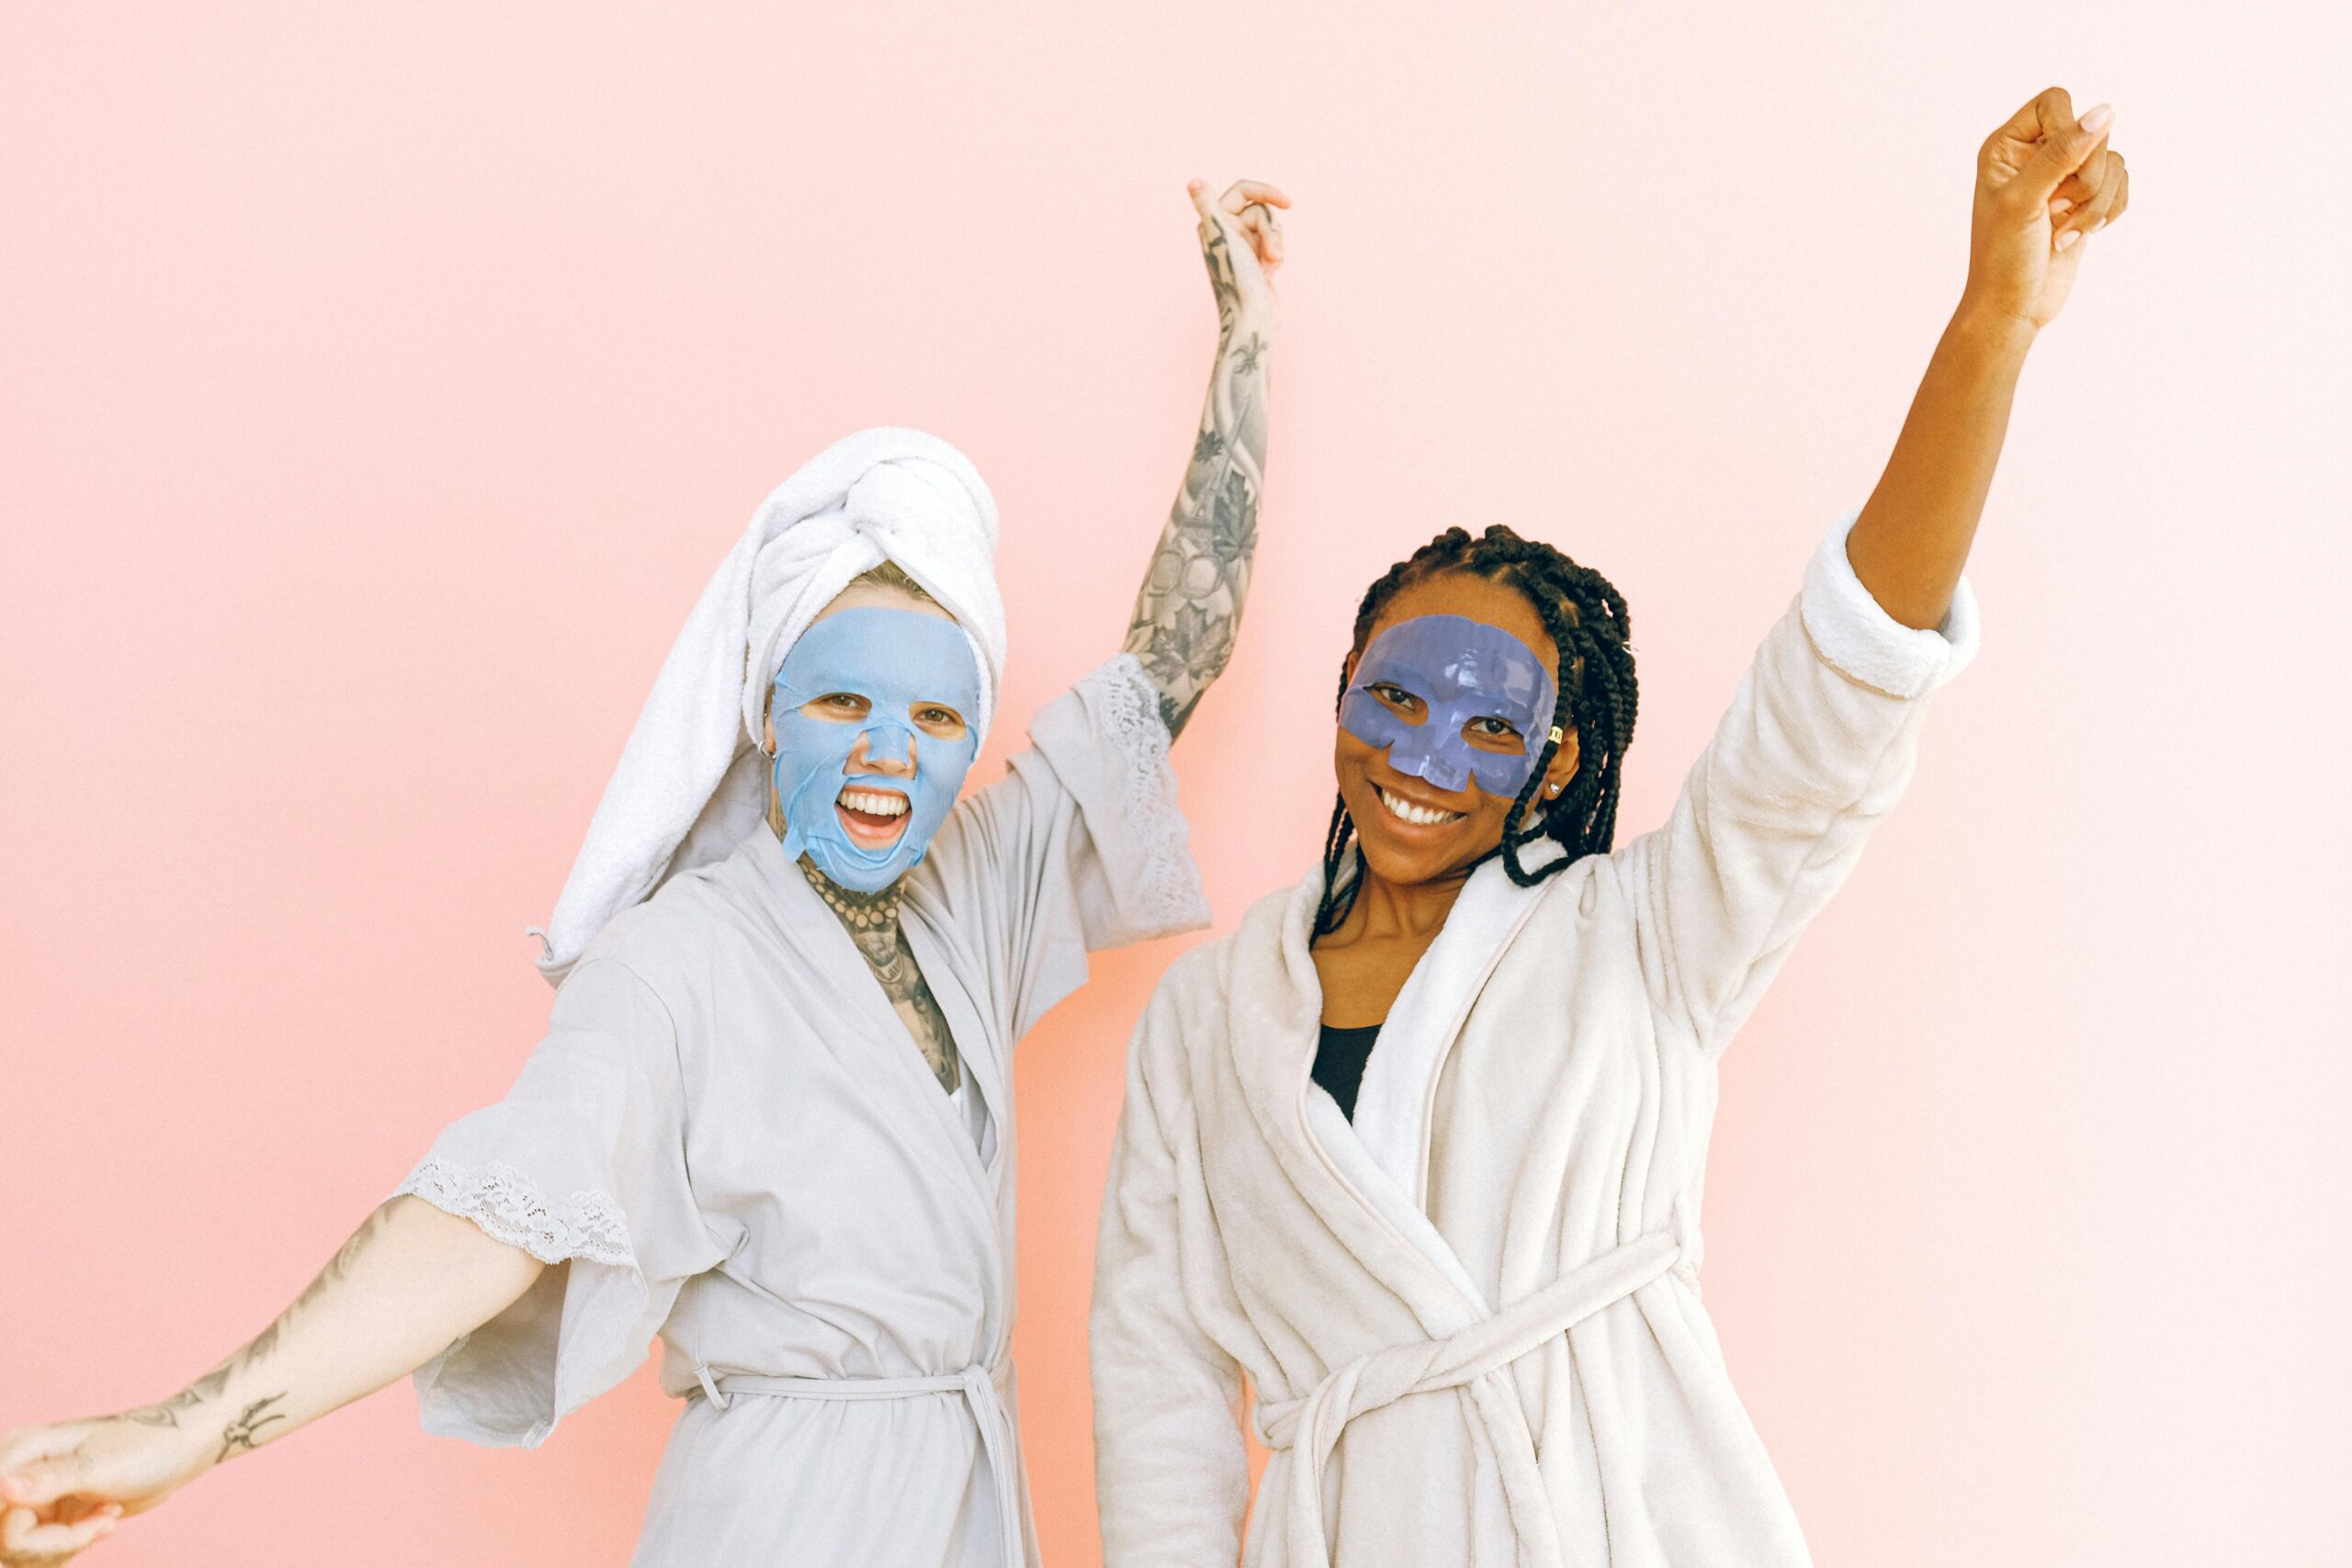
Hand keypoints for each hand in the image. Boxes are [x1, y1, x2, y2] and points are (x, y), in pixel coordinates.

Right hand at [0, 1415, 211, 1563]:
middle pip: (5, 1539)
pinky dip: (70, 1549)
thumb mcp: (103, 1466)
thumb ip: (52, 1479)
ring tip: (106, 1519)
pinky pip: (36, 1554)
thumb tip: (3, 1487)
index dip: (21, 1535)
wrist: (178, 1451)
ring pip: (18, 1552)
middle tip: (101, 1524)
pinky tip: (103, 1524)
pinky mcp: (44, 1518)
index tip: (70, 1531)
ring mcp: (28, 1499)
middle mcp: (14, 1475)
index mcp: (20, 1450)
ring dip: (65, 1547)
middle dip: (52, 1545)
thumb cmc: (148, 1446)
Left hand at [1190, 178, 1288, 337]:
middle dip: (1271, 231)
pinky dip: (1277, 257)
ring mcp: (1240, 246)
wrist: (1251, 319)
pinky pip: (1274, 244)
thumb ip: (1208, 208)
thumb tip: (1193, 182)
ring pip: (1271, 227)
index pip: (1243, 191)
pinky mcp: (1254, 259)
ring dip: (1276, 246)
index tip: (1287, 203)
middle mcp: (1223, 231)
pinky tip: (1269, 275)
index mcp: (1212, 222)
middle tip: (1270, 257)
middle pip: (1261, 211)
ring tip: (1270, 269)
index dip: (1266, 192)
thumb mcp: (1223, 239)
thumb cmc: (1237, 281)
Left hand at [1964, 87, 2130, 331]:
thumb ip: (2062, 153)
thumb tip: (2105, 112)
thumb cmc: (2004, 258)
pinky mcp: (2085, 199)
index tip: (2059, 172)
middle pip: (2092, 130)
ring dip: (2097, 201)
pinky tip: (2083, 234)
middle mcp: (2034, 155)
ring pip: (2111, 159)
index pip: (2055, 101)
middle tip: (2058, 209)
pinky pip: (2122, 181)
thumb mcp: (2026, 201)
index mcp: (2006, 146)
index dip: (2069, 128)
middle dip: (2086, 175)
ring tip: (2065, 232)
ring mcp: (2062, 178)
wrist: (2012, 308)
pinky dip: (2111, 209)